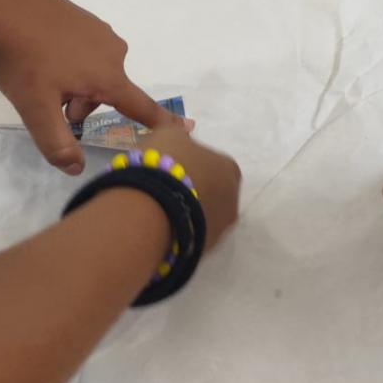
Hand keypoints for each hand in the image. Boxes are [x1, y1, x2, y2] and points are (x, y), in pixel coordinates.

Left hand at [0, 0, 187, 174]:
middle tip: (46, 99)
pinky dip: (67, 58)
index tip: (186, 127)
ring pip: (94, 70)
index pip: (141, 107)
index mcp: (108, 77)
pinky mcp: (82, 16)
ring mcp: (99, 30)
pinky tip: (38, 52)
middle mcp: (113, 52)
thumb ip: (56, 143)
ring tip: (38, 73)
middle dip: (81, 103)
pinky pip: (85, 48)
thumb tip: (76, 169)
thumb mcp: (34, 108)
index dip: (162, 122)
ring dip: (74, 80)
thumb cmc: (20, 59)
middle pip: (107, 92)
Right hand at [140, 127, 241, 251]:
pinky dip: (176, 233)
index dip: (193, 164)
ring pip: (201, 218)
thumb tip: (186, 129)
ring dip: (185, 213)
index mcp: (229, 169)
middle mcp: (232, 201)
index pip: (215, 165)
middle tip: (163, 189)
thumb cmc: (164, 164)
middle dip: (192, 190)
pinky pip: (188, 237)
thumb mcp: (168, 134)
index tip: (170, 166)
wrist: (149, 211)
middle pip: (212, 193)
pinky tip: (155, 228)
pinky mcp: (201, 253)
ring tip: (155, 210)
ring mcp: (218, 231)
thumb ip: (179, 130)